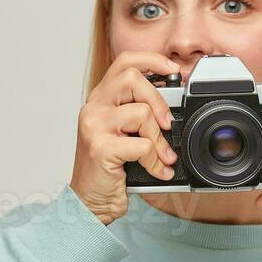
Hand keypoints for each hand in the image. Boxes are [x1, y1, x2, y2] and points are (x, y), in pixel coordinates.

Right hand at [69, 51, 181, 224]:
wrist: (89, 201)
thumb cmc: (109, 169)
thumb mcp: (123, 135)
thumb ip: (138, 116)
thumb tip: (172, 110)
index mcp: (101, 100)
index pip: (124, 62)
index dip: (151, 60)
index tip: (173, 69)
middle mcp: (94, 108)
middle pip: (131, 78)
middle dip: (158, 99)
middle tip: (167, 123)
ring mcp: (94, 126)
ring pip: (141, 113)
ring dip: (159, 138)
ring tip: (162, 156)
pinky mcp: (100, 148)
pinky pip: (142, 146)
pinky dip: (155, 161)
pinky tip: (157, 171)